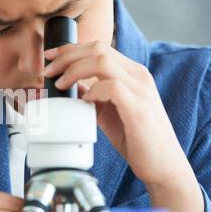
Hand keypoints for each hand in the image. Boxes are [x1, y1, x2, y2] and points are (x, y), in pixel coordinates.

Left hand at [44, 41, 193, 188]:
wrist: (161, 164)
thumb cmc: (134, 138)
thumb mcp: (107, 110)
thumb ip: (92, 95)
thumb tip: (70, 85)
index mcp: (130, 73)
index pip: (98, 47)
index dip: (71, 49)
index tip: (50, 57)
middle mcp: (137, 76)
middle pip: (98, 48)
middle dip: (67, 56)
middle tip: (48, 71)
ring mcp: (140, 90)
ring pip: (102, 61)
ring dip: (74, 70)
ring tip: (61, 84)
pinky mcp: (139, 108)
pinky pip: (112, 86)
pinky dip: (93, 90)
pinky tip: (85, 101)